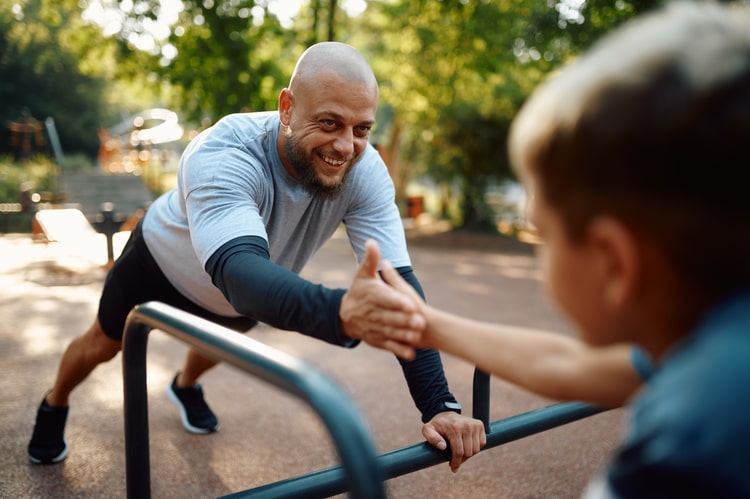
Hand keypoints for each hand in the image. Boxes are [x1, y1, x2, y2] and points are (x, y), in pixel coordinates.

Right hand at [340, 240, 424, 359]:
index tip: (410, 303)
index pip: (385, 298)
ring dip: (404, 335)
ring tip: (418, 336)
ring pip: (390, 333)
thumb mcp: (362, 274)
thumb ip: (370, 259)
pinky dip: (399, 351)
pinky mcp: (376, 340)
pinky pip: (388, 346)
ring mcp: (374, 328)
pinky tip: (412, 354)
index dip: (397, 301)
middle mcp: (372, 313)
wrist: (344, 315)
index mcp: (371, 296)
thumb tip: (372, 241)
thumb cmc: (359, 291)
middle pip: (390, 317)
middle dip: (405, 320)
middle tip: (421, 321)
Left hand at [422, 412, 485, 472]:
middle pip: (468, 452)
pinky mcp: (479, 425)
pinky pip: (482, 443)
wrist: (445, 414)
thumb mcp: (428, 430)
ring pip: (476, 449)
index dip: (456, 462)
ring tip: (460, 454)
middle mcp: (467, 425)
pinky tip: (467, 446)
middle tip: (455, 461)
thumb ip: (431, 438)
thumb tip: (442, 447)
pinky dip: (475, 448)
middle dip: (461, 460)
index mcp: (455, 428)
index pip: (459, 451)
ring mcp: (474, 425)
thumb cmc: (436, 425)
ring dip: (469, 455)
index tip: (453, 468)